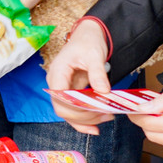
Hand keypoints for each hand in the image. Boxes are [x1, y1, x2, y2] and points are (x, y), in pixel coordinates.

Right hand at [45, 19, 113, 134]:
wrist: (88, 35)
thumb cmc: (88, 41)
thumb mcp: (94, 54)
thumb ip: (97, 73)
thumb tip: (103, 92)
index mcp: (58, 72)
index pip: (60, 97)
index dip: (76, 107)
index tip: (96, 109)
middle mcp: (56, 83)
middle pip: (63, 109)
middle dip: (83, 117)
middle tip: (106, 115)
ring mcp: (62, 89)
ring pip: (68, 113)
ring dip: (86, 120)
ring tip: (106, 118)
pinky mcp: (70, 93)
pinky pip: (74, 111)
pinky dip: (83, 120)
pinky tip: (95, 127)